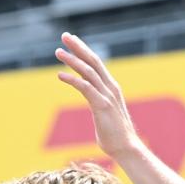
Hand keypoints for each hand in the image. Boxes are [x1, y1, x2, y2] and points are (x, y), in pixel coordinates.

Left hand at [54, 32, 148, 161]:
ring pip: (88, 72)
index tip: (72, 41)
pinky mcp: (102, 105)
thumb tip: (92, 100)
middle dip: (78, 47)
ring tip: (58, 52)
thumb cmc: (114, 135)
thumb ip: (98, 102)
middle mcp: (110, 88)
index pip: (96, 64)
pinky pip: (85, 88)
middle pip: (93, 61)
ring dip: (72, 60)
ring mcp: (107, 96)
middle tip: (65, 35)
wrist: (126, 148)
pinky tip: (60, 75)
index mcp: (111, 88)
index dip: (84, 51)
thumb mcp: (104, 114)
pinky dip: (72, 80)